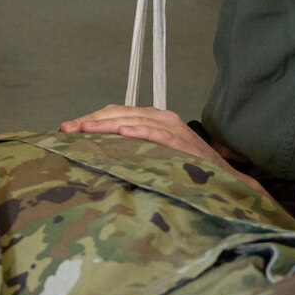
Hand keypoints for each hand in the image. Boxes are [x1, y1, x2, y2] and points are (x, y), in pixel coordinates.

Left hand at [59, 104, 264, 194]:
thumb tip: (102, 155)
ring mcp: (174, 129)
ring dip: (105, 124)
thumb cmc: (188, 171)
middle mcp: (163, 118)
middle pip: (119, 113)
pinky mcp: (184, 143)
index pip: (116, 113)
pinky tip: (120, 131)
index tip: (67, 129)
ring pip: (132, 119)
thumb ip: (134, 150)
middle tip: (66, 130)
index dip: (90, 120)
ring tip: (83, 129)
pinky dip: (138, 130)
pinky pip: (157, 133)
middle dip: (90, 121)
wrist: (228, 181)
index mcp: (154, 119)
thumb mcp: (157, 156)